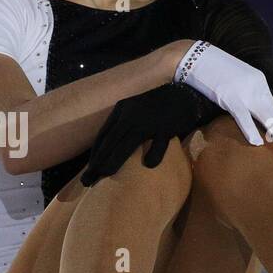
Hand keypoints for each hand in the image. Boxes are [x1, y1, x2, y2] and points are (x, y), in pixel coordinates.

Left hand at [80, 83, 207, 185]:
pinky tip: (149, 166)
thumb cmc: (158, 106)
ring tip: (104, 175)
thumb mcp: (135, 110)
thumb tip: (110, 148)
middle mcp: (131, 114)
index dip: (95, 153)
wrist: (186, 93)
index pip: (103, 135)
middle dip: (97, 162)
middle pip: (110, 142)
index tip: (90, 169)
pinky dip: (153, 155)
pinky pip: (158, 144)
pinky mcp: (167, 126)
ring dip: (114, 161)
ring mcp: (149, 120)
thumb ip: (124, 125)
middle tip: (87, 180)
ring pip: (127, 144)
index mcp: (122, 109)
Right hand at [177, 43, 272, 152]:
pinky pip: (242, 116)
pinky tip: (257, 142)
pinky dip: (250, 129)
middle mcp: (256, 85)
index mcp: (258, 80)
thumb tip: (249, 112)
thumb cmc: (211, 70)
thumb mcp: (234, 79)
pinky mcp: (228, 95)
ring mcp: (243, 90)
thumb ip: (245, 92)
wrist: (194, 56)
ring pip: (264, 115)